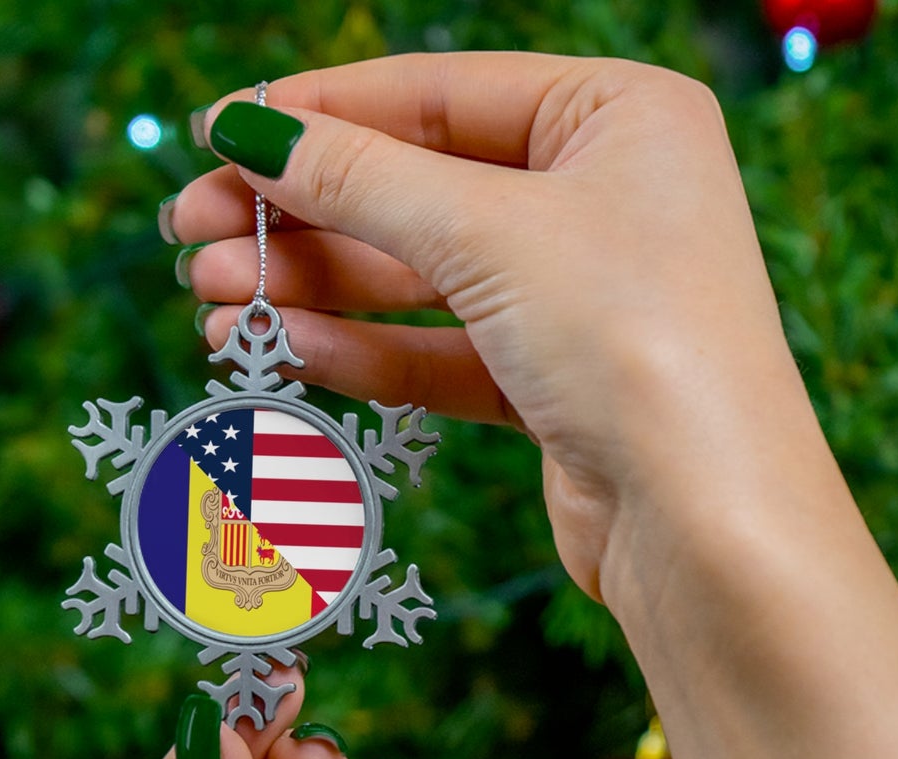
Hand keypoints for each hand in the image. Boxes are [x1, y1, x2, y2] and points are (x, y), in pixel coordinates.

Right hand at [170, 53, 818, 602]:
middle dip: (302, 215)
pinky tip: (288, 350)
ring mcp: (581, 297)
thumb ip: (362, 180)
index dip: (319, 113)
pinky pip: (443, 353)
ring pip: (422, 279)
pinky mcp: (557, 387)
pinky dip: (367, 351)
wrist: (707, 526)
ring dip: (316, 289)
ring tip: (213, 302)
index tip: (215, 133)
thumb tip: (249, 131)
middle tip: (191, 236)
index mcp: (619, 116)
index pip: (438, 93)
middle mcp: (605, 198)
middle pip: (419, 188)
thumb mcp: (487, 233)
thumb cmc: (634, 343)